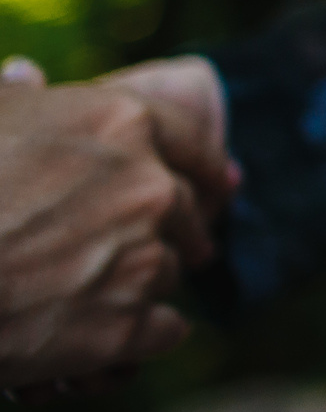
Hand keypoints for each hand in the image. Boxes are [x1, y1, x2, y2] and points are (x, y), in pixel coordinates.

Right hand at [0, 55, 233, 393]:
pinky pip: (166, 331)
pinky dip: (140, 336)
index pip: (195, 143)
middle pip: (191, 213)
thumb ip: (15, 98)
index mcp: (125, 123)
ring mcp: (144, 259)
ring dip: (140, 282)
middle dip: (171, 229)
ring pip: (171, 272)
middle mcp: (150, 187)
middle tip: (138, 245)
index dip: (204, 168)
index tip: (217, 185)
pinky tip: (106, 335)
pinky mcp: (128, 326)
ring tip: (88, 288)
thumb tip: (25, 74)